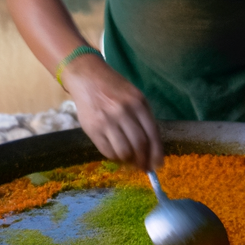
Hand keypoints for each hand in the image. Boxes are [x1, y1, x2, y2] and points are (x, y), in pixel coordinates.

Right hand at [62, 55, 163, 169]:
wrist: (86, 77)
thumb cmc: (114, 88)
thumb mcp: (135, 97)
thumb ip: (144, 118)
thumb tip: (151, 148)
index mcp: (138, 103)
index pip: (152, 134)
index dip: (156, 153)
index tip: (158, 164)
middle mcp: (123, 112)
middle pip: (139, 145)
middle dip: (143, 161)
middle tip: (144, 167)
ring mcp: (106, 121)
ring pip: (123, 151)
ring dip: (129, 161)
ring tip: (130, 162)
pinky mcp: (92, 129)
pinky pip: (107, 151)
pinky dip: (115, 157)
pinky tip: (117, 155)